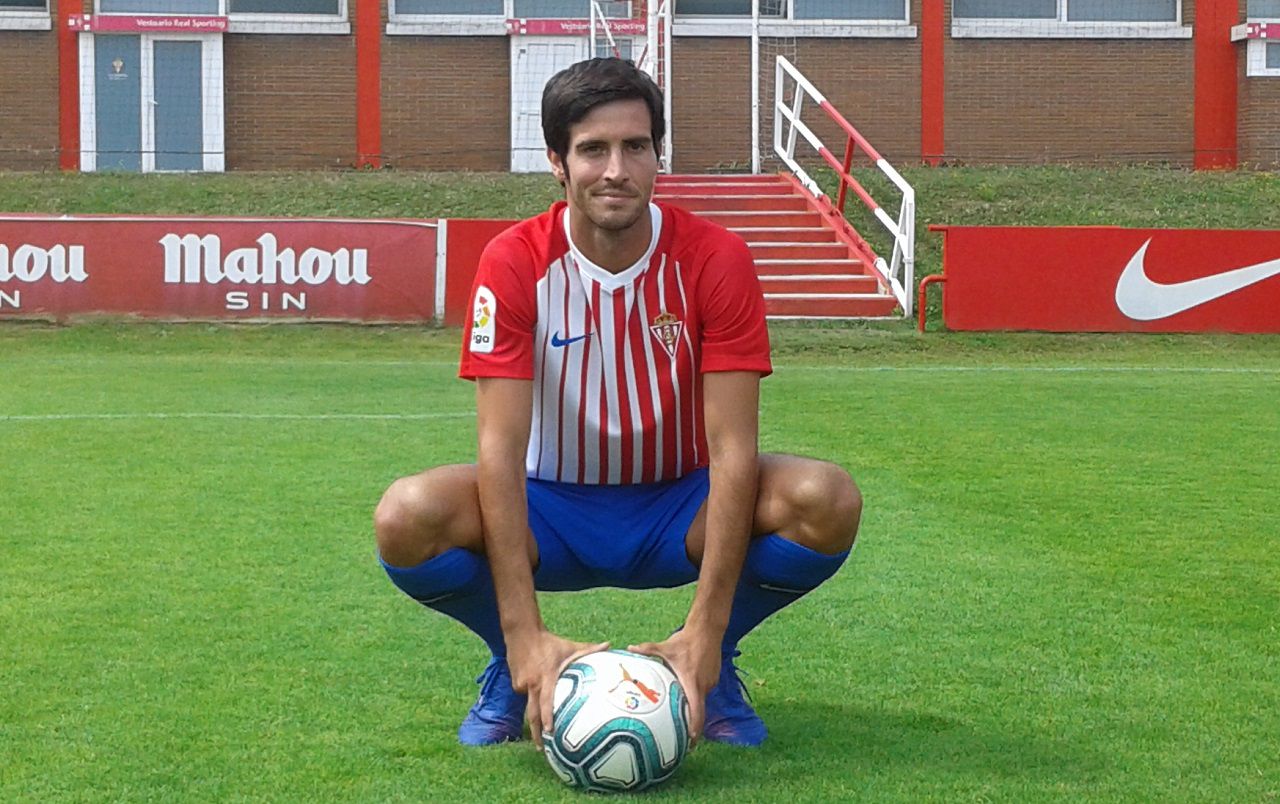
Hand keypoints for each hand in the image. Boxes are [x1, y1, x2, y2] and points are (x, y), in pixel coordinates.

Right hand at [507, 631, 608, 747]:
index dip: (547, 717)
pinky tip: (535, 690)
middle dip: (536, 733)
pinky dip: (531, 696)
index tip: (550, 732)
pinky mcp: (515, 683)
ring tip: (540, 734)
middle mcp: (532, 683)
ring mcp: (521, 684)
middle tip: (542, 748)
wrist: (521, 632)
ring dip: (534, 718)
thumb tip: (609, 645)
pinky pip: (524, 694)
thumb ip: (589, 649)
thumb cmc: (549, 642)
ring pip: (528, 703)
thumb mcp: (569, 646)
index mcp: (546, 677)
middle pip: (532, 714)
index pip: (546, 701)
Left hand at [628, 628, 720, 745]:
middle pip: (699, 709)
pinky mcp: (713, 677)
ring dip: (693, 706)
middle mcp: (704, 686)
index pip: (697, 712)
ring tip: (682, 716)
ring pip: (701, 699)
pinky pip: (703, 689)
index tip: (690, 742)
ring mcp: (711, 682)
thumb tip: (629, 648)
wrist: (708, 629)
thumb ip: (648, 650)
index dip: (695, 729)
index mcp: (693, 683)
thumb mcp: (665, 648)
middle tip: (681, 736)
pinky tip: (687, 692)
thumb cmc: (686, 640)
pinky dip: (696, 694)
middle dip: (691, 723)